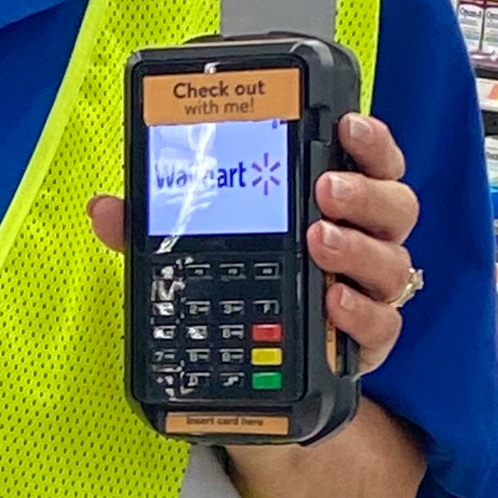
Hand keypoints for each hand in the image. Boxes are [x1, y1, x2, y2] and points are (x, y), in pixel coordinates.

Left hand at [86, 110, 418, 376]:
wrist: (263, 373)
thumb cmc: (243, 286)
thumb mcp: (192, 250)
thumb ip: (152, 228)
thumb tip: (103, 209)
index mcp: (331, 203)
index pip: (368, 161)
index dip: (369, 139)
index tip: (347, 124)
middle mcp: (362, 240)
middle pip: (393, 206)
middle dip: (363, 192)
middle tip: (325, 189)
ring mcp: (367, 290)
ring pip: (392, 262)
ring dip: (357, 248)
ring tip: (319, 241)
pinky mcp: (367, 341)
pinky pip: (383, 325)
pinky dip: (360, 314)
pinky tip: (333, 303)